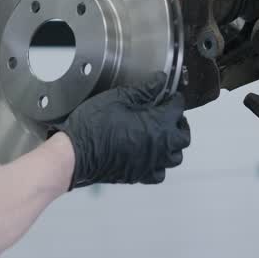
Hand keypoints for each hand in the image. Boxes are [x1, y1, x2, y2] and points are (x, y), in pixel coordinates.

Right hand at [57, 72, 190, 189]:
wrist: (75, 154)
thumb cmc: (93, 126)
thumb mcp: (118, 98)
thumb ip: (143, 90)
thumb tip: (159, 81)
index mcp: (158, 124)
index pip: (177, 108)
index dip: (175, 99)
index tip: (170, 96)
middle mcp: (160, 146)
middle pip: (183, 135)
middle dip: (179, 122)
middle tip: (169, 114)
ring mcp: (151, 163)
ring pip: (175, 156)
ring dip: (173, 144)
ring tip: (163, 134)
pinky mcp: (139, 175)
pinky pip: (159, 173)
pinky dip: (160, 165)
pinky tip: (152, 155)